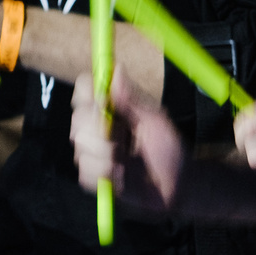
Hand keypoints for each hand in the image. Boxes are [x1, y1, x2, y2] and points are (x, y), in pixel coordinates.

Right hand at [72, 74, 184, 211]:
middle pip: (78, 117)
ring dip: (108, 154)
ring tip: (127, 160)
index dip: (88, 93)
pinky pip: (86, 171)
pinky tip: (122, 175)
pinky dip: (106, 173)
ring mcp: (93, 152)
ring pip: (81, 145)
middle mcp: (97, 127)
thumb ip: (133, 99)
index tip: (103, 101)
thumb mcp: (156, 120)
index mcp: (111, 108)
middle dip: (100, 129)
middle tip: (124, 136)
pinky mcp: (92, 176)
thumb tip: (116, 70)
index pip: (85, 90)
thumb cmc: (169, 149)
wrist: (177, 185)